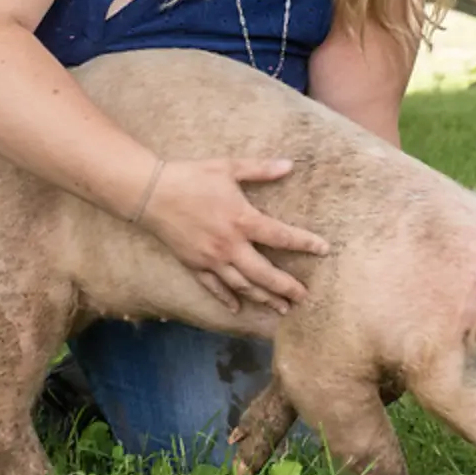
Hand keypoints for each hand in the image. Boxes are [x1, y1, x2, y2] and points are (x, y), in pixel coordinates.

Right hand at [137, 157, 329, 313]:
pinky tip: (237, 309)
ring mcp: (211, 259)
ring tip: (281, 309)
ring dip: (263, 299)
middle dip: (286, 287)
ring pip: (242, 285)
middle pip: (265, 273)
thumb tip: (290, 164)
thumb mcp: (228, 167)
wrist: (151, 193)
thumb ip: (260, 169)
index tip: (324, 250)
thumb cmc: (192, 176)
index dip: (304, 243)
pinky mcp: (194, 265)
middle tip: (304, 298)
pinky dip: (226, 299)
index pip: (281, 236)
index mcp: (242, 219)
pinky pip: (214, 287)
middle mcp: (230, 245)